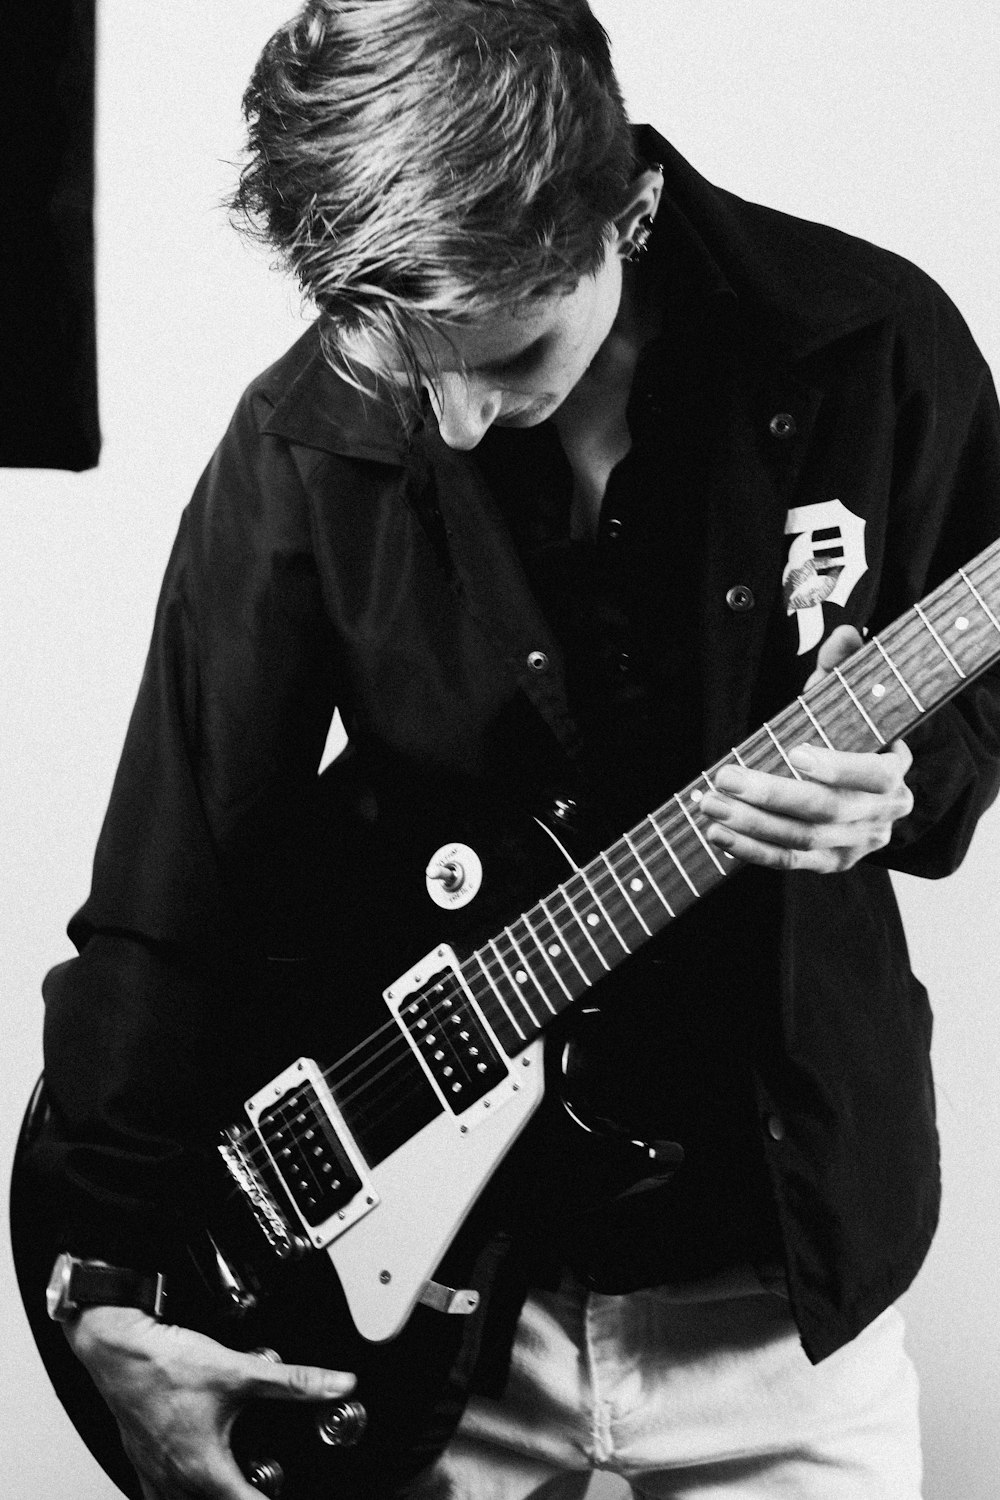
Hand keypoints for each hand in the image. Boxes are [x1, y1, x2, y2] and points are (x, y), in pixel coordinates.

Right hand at [65, 1305, 355, 1498]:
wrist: (118, 1350)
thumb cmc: (167, 1365)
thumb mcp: (240, 1371)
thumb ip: (293, 1382)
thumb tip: (337, 1384)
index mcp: (204, 1471)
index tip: (287, 1496)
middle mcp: (176, 1482)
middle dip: (245, 1499)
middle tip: (264, 1486)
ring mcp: (154, 1476)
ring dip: (214, 1496)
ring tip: (235, 1485)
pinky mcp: (141, 1463)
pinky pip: (161, 1496)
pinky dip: (183, 1494)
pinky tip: (194, 1481)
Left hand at [701, 626, 913, 872]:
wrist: (862, 790)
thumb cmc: (846, 734)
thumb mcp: (849, 697)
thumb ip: (844, 666)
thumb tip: (845, 635)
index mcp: (894, 772)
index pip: (873, 774)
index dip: (837, 767)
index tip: (795, 752)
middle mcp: (883, 815)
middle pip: (826, 811)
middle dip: (771, 795)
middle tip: (724, 778)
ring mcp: (858, 844)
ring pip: (802, 840)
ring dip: (751, 824)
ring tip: (709, 805)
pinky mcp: (832, 864)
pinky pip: (790, 863)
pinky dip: (752, 851)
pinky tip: (719, 835)